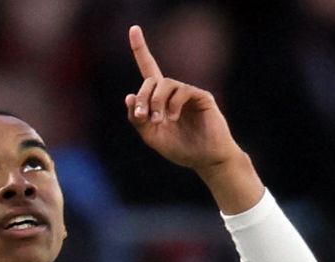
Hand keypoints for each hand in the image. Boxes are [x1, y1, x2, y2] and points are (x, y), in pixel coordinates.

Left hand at [124, 25, 240, 174]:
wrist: (204, 159)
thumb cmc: (179, 148)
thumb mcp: (151, 136)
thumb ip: (138, 119)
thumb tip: (129, 96)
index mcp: (159, 98)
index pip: (148, 68)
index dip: (140, 49)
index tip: (133, 29)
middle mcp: (173, 91)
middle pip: (151, 79)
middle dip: (142, 97)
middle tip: (142, 117)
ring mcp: (188, 93)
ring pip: (165, 84)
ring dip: (155, 102)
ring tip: (158, 120)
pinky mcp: (202, 97)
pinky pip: (182, 91)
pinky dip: (173, 104)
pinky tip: (173, 117)